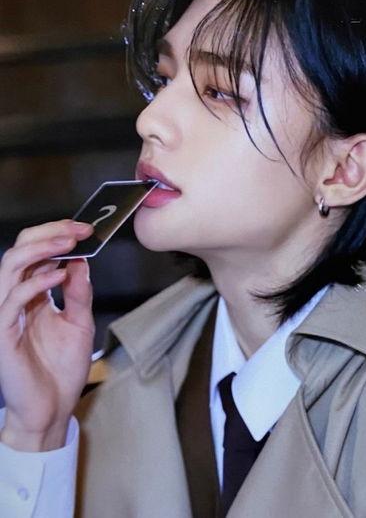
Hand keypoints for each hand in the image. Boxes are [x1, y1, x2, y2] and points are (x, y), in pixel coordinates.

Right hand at [0, 219, 94, 450]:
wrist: (52, 408)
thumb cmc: (62, 367)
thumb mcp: (80, 322)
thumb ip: (79, 292)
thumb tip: (80, 261)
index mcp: (32, 294)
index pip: (35, 252)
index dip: (57, 235)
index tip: (86, 229)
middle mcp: (16, 298)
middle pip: (20, 251)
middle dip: (49, 233)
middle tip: (79, 230)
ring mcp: (7, 314)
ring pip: (10, 267)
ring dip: (41, 249)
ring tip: (69, 243)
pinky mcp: (3, 332)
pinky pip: (13, 298)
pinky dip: (36, 282)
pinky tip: (60, 275)